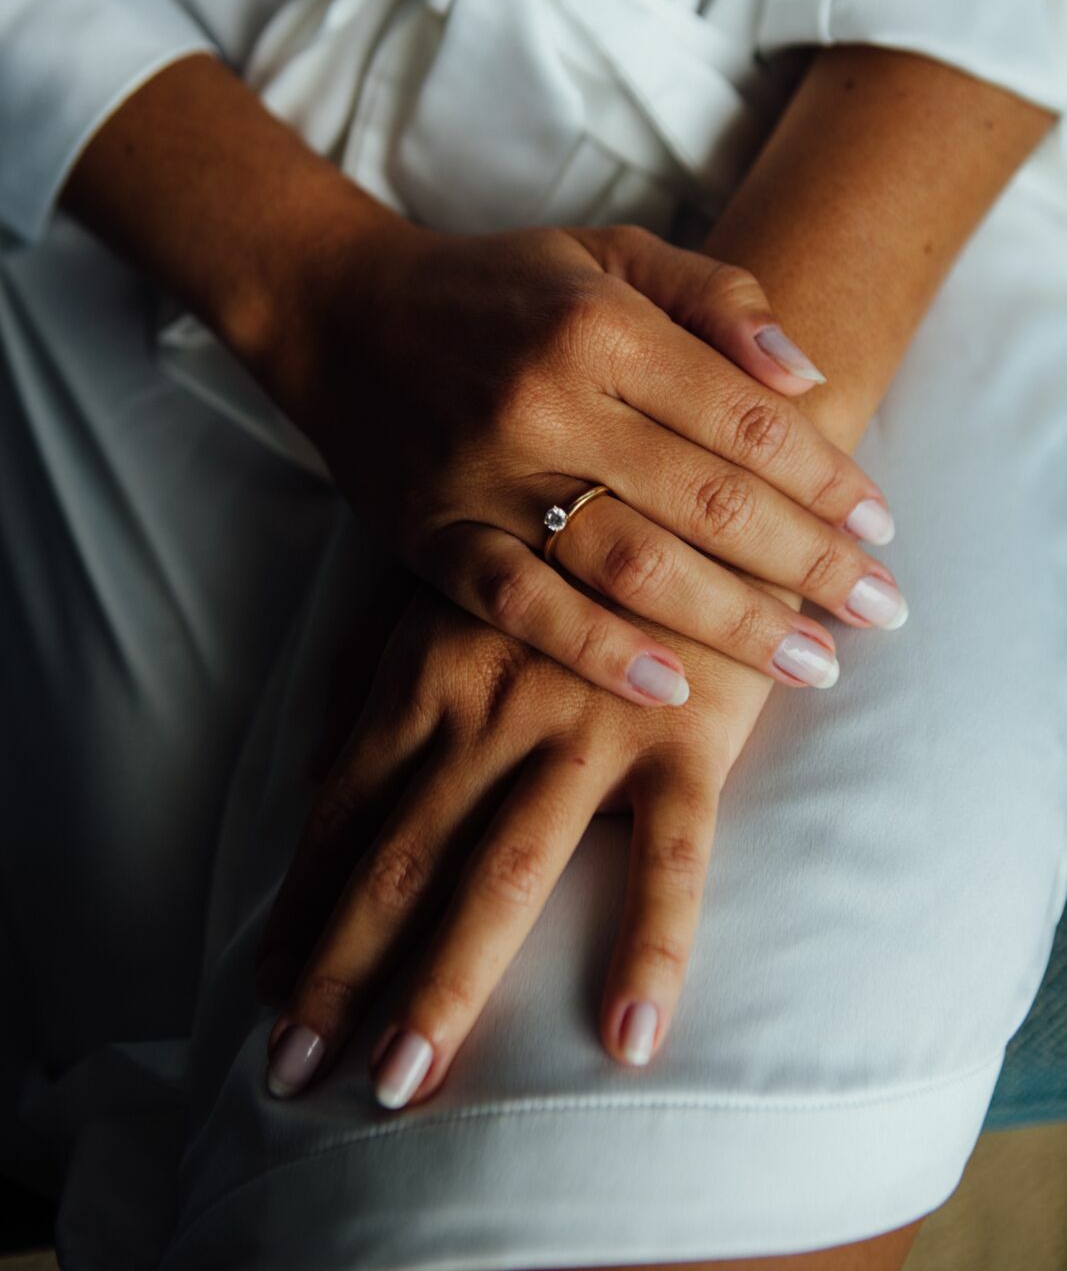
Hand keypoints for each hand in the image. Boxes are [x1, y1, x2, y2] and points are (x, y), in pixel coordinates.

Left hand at [257, 583, 782, 1106]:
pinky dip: (651, 947)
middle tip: (292, 1071)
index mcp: (432, 668)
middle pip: (404, 856)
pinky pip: (671, 858)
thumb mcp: (456, 585)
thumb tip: (317, 775)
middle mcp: (495, 706)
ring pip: (507, 872)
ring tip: (400, 1080)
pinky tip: (628, 1038)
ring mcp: (590, 726)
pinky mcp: (688, 741)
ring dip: (447, 980)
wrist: (704, 481)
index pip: (348, 808)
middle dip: (340, 966)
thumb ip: (378, 673)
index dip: (304, 902)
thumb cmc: (571, 539)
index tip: (266, 990)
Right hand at [268, 216, 901, 704]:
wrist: (344, 313)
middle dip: (811, 564)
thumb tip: (810, 374)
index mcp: (602, 325)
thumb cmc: (497, 287)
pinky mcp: (433, 536)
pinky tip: (671, 689)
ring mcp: (486, 476)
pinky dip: (597, 651)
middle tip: (879, 612)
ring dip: (735, 622)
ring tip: (812, 664)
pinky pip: (522, 606)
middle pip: (711, 501)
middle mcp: (550, 400)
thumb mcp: (610, 253)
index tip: (881, 531)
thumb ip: (717, 297)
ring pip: (633, 563)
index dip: (828, 479)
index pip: (746, 417)